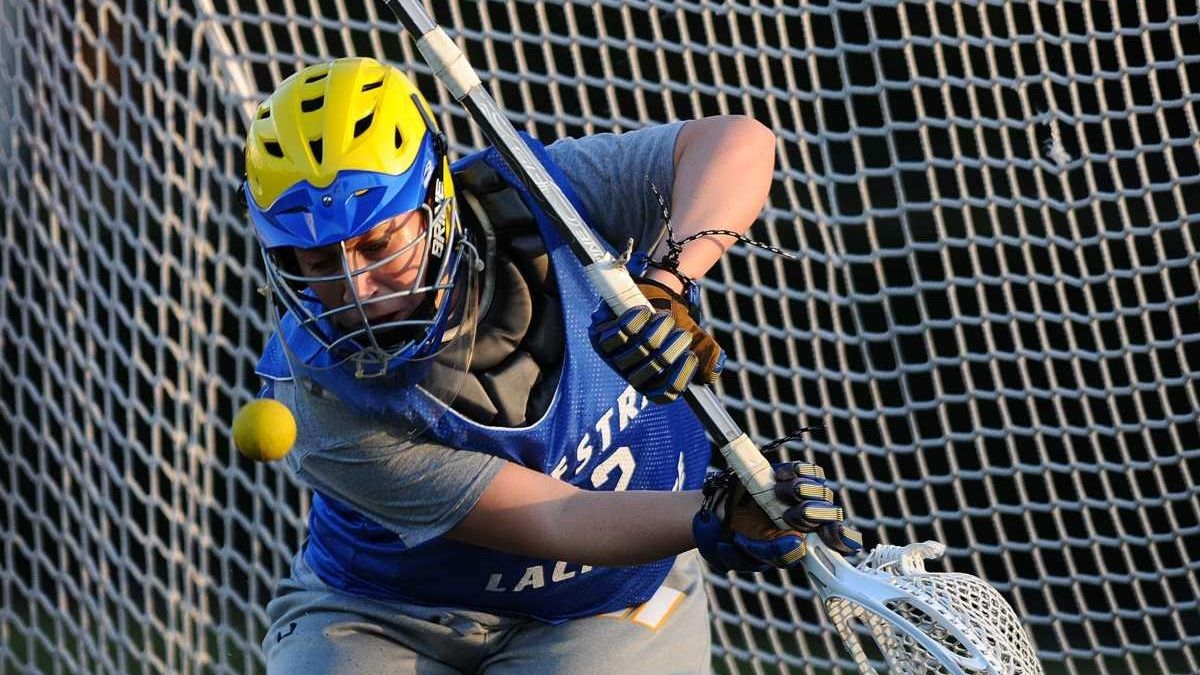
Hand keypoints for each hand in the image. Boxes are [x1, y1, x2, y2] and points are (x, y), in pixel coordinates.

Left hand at [588, 277, 725, 403]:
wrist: (656, 293)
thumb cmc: (676, 322)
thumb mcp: (697, 340)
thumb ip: (709, 357)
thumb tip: (711, 373)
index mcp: (654, 382)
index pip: (665, 394)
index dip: (680, 378)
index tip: (691, 356)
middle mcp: (632, 375)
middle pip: (653, 370)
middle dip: (672, 347)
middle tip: (681, 332)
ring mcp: (614, 357)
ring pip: (639, 350)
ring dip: (658, 331)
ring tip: (666, 317)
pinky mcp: (601, 336)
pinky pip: (618, 335)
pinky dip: (634, 322)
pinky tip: (644, 312)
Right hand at [692, 461, 862, 572]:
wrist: (711, 514)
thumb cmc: (733, 539)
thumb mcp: (749, 554)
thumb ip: (775, 553)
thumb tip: (799, 543)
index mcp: (805, 543)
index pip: (837, 541)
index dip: (843, 537)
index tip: (835, 534)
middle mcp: (808, 519)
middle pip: (830, 513)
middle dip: (814, 514)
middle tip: (789, 516)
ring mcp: (800, 496)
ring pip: (820, 490)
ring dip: (801, 492)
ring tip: (777, 496)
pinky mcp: (788, 474)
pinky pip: (806, 469)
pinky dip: (797, 471)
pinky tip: (780, 477)